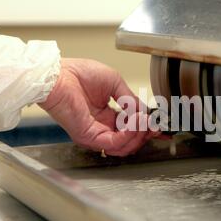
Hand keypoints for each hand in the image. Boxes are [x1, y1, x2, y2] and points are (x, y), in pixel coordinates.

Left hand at [39, 58, 157, 156]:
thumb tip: (145, 112)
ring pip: (126, 146)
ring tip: (142, 119)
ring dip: (139, 133)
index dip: (148, 129)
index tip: (161, 128)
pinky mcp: (89, 137)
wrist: (58, 74)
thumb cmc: (79, 74)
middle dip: (146, 132)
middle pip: (132, 141)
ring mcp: (96, 134)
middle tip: (153, 122)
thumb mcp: (115, 83)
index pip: (132, 130)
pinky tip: (134, 121)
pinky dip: (129, 133)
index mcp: (108, 116)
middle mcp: (103, 128)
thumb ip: (131, 99)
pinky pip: (115, 143)